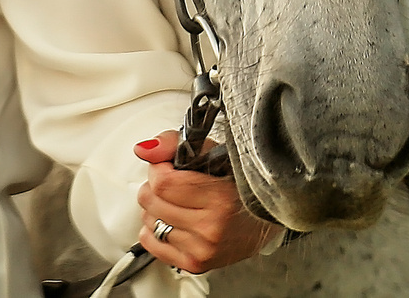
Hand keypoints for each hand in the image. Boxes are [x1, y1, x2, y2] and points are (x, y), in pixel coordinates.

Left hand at [133, 130, 281, 274]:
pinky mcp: (196, 264)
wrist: (265, 217)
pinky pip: (152, 245)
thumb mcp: (211, 152)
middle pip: (152, 201)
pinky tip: (170, 221)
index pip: (162, 183)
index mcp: (219, 198)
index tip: (166, 165)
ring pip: (149, 222)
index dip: (158, 168)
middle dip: (155, 186)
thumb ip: (172, 144)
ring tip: (176, 201)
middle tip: (172, 182)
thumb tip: (143, 149)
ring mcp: (203, 249)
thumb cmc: (240, 183)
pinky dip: (154, 230)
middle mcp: (210, 228)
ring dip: (155, 208)